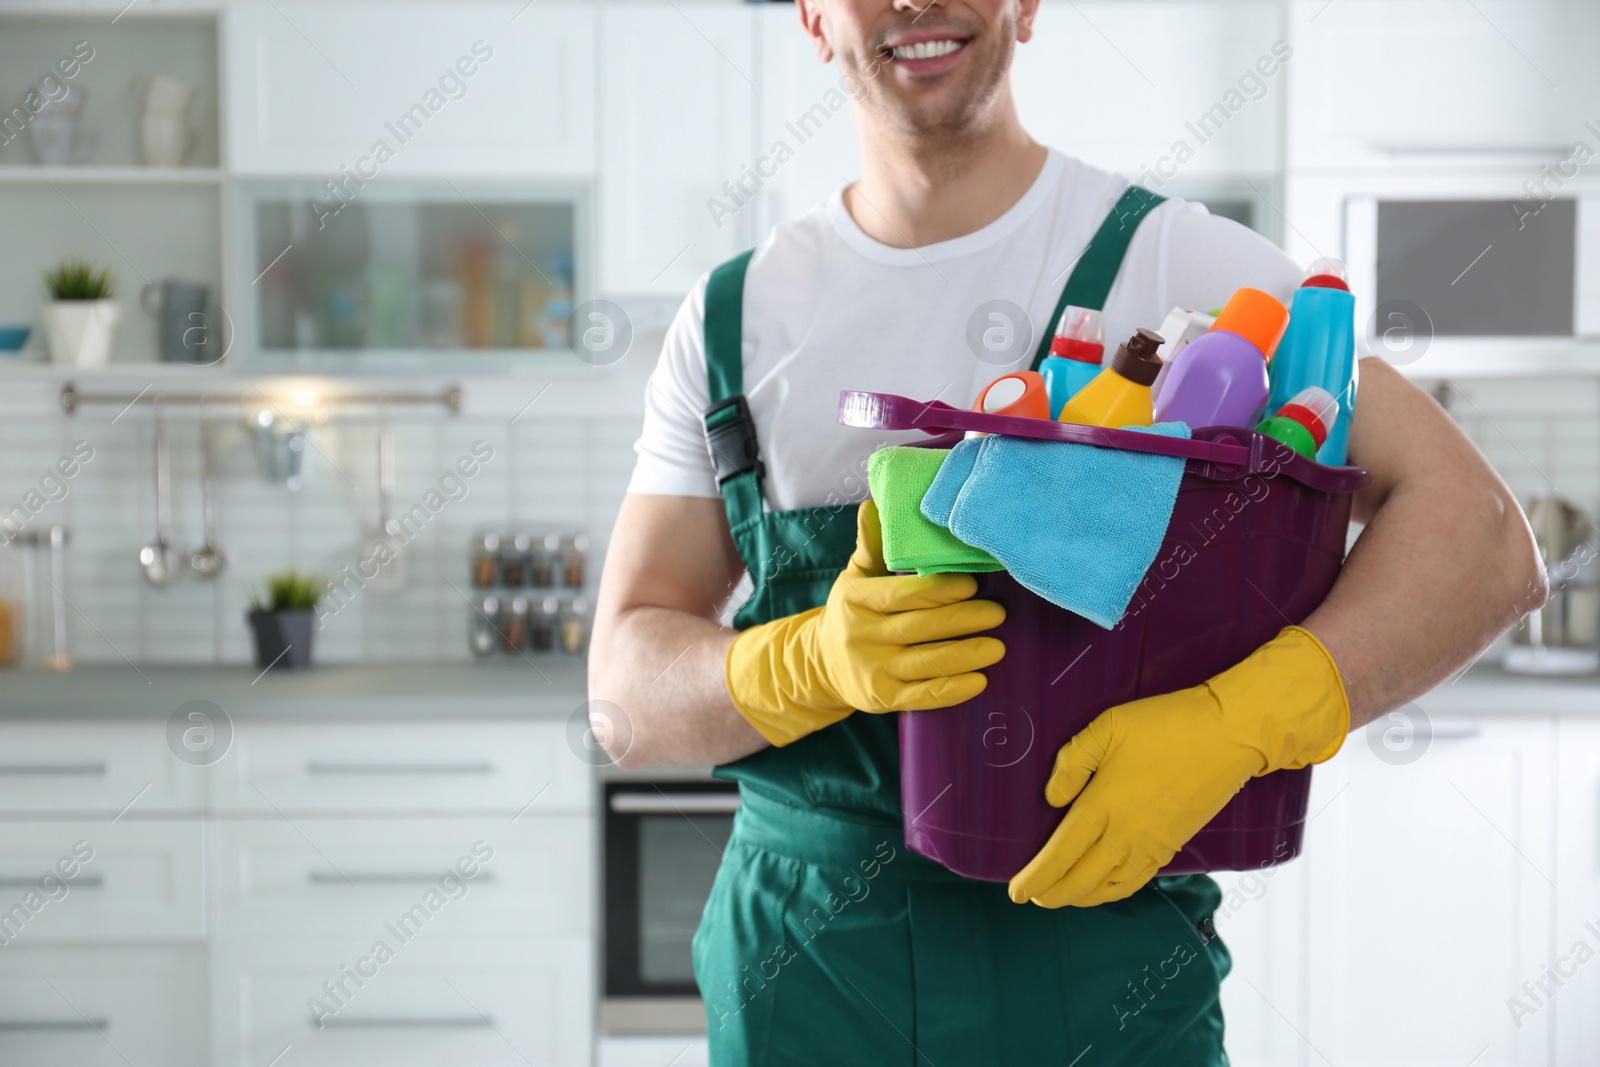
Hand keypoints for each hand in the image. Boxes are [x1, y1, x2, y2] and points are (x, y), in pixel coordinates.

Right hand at [726, 500, 1005, 746]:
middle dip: (961, 620)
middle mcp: (861, 636)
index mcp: (856, 600)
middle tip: (997, 613)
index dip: (937, 591)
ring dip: (964, 656)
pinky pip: (921, 696)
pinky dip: (951, 691)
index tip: (972, 583)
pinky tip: (979, 681)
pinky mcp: (882, 699)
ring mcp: (872, 671)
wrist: (821, 663)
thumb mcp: (856, 575)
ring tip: (998, 647)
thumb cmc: (852, 611)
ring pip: (924, 663)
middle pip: (918, 628)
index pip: (900, 594)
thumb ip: (871, 544)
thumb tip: (874, 503)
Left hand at [1008, 626, 1348, 907]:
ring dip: (1081, 897)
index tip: (1015, 891)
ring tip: (1061, 896)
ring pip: (1109, 887)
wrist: (1229, 735)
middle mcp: (1126, 835)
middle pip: (1081, 880)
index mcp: (1103, 806)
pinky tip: (1105, 888)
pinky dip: (1114, 892)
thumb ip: (1073, 762)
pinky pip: (1137, 881)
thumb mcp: (1108, 727)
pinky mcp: (1173, 844)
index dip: (1036, 877)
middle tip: (1031, 898)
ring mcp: (1152, 844)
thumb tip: (1051, 798)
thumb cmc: (1166, 725)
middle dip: (1052, 894)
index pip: (1060, 854)